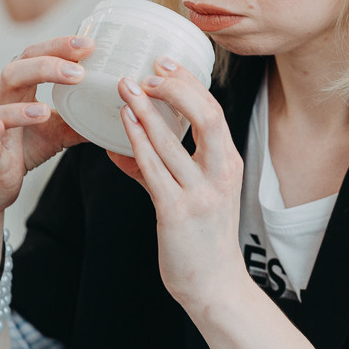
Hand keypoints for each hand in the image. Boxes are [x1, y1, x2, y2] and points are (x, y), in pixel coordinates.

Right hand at [0, 35, 93, 217]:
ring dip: (20, 108)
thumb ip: (80, 119)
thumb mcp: (56, 131)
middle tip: (78, 72)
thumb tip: (115, 112)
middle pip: (15, 72)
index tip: (88, 44)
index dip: (59, 47)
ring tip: (45, 111)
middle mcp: (1, 100)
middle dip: (45, 67)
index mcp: (19, 87)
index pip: (36, 56)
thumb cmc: (21, 147)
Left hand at [109, 57, 245, 309]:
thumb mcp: (191, 197)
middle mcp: (221, 174)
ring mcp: (201, 193)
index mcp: (228, 163)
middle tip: (149, 70)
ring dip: (145, 111)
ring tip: (125, 88)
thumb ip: (158, 171)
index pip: (214, 111)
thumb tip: (122, 149)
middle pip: (206, 117)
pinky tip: (120, 127)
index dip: (190, 84)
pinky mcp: (177, 212)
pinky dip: (136, 144)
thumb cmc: (202, 240)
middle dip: (176, 89)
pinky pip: (153, 170)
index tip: (167, 63)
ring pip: (172, 142)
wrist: (213, 285)